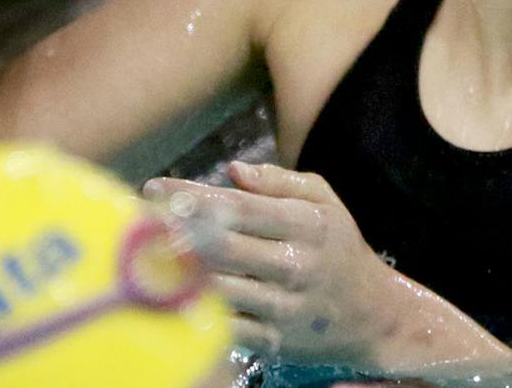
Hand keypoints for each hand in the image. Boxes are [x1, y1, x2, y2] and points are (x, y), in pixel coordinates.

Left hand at [146, 162, 398, 367]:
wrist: (375, 315)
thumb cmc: (338, 249)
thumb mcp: (324, 202)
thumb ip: (280, 182)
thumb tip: (234, 171)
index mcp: (306, 223)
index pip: (238, 206)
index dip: (191, 196)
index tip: (153, 188)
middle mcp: (296, 264)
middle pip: (222, 245)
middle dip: (174, 231)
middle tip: (136, 222)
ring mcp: (284, 306)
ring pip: (218, 287)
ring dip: (175, 272)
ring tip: (141, 255)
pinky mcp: (274, 340)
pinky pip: (225, 326)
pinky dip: (194, 311)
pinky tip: (167, 296)